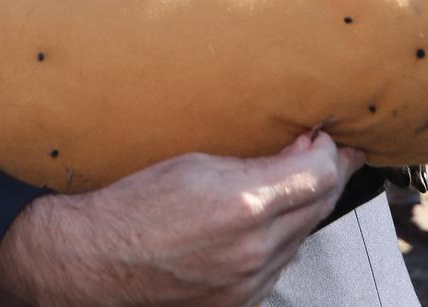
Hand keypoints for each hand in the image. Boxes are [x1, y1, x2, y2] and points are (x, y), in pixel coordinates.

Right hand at [0, 133, 363, 306]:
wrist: (96, 262)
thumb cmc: (138, 201)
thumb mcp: (196, 163)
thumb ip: (256, 161)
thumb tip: (298, 153)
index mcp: (244, 206)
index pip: (319, 176)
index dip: (330, 152)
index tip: (323, 137)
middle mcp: (255, 252)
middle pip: (320, 207)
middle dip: (330, 175)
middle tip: (331, 152)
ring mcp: (249, 285)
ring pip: (302, 238)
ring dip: (307, 206)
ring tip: (299, 179)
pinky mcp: (239, 305)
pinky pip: (279, 265)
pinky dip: (283, 238)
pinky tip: (270, 218)